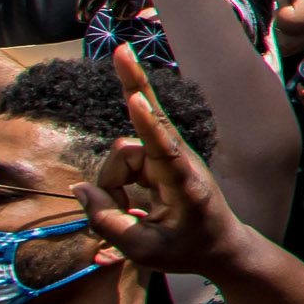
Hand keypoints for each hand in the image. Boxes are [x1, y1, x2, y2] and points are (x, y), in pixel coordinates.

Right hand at [75, 44, 262, 280]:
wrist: (222, 246)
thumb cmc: (189, 250)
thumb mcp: (145, 252)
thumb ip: (108, 223)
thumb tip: (81, 188)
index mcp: (186, 185)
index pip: (164, 148)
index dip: (147, 123)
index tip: (138, 99)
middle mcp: (179, 161)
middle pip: (127, 152)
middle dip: (113, 180)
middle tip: (120, 51)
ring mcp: (170, 156)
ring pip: (118, 161)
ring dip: (114, 192)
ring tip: (137, 219)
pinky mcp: (160, 157)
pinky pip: (121, 166)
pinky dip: (116, 189)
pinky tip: (133, 209)